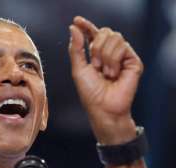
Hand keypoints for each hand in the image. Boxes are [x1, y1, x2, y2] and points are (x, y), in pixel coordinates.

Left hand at [68, 16, 142, 143]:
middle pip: (104, 31)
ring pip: (114, 36)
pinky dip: (113, 60)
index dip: (86, 26)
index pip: (93, 34)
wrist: (104, 108)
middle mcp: (110, 53)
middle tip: (95, 66)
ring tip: (105, 73)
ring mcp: (123, 56)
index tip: (77, 20)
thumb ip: (76, 48)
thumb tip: (74, 28)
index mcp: (96, 54)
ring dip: (104, 55)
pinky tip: (114, 74)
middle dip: (96, 47)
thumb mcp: (78, 69)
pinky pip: (123, 46)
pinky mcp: (133, 61)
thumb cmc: (90, 93)